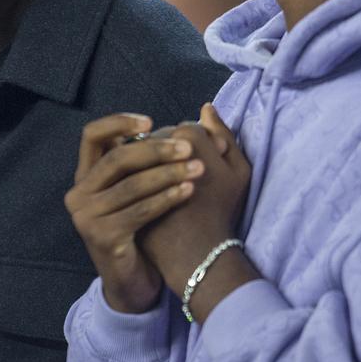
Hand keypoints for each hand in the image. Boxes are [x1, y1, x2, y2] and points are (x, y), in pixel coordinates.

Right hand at [65, 113, 205, 312]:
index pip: (91, 135)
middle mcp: (79, 194)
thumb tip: (174, 126)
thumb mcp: (135, 190)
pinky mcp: (103, 237)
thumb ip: (142, 161)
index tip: (151, 120)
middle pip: (117, 158)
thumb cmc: (140, 229)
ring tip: (198, 168)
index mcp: (84, 176)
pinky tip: (189, 191)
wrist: (133, 282)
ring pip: (132, 185)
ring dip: (169, 173)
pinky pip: (140, 211)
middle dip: (156, 149)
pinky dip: (167, 198)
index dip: (119, 122)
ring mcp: (87, 217)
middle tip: (188, 147)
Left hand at [139, 103, 256, 322]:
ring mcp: (136, 167)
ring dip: (151, 168)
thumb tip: (206, 108)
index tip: (202, 169)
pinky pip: (127, 176)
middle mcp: (158, 146)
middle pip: (157, 140)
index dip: (194, 149)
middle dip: (169, 156)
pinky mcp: (122, 188)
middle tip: (186, 183)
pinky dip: (138, 182)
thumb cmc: (222, 210)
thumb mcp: (238, 170)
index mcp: (188, 136)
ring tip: (170, 192)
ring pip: (140, 156)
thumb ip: (223, 134)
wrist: (198, 253)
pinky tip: (152, 197)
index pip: (183, 130)